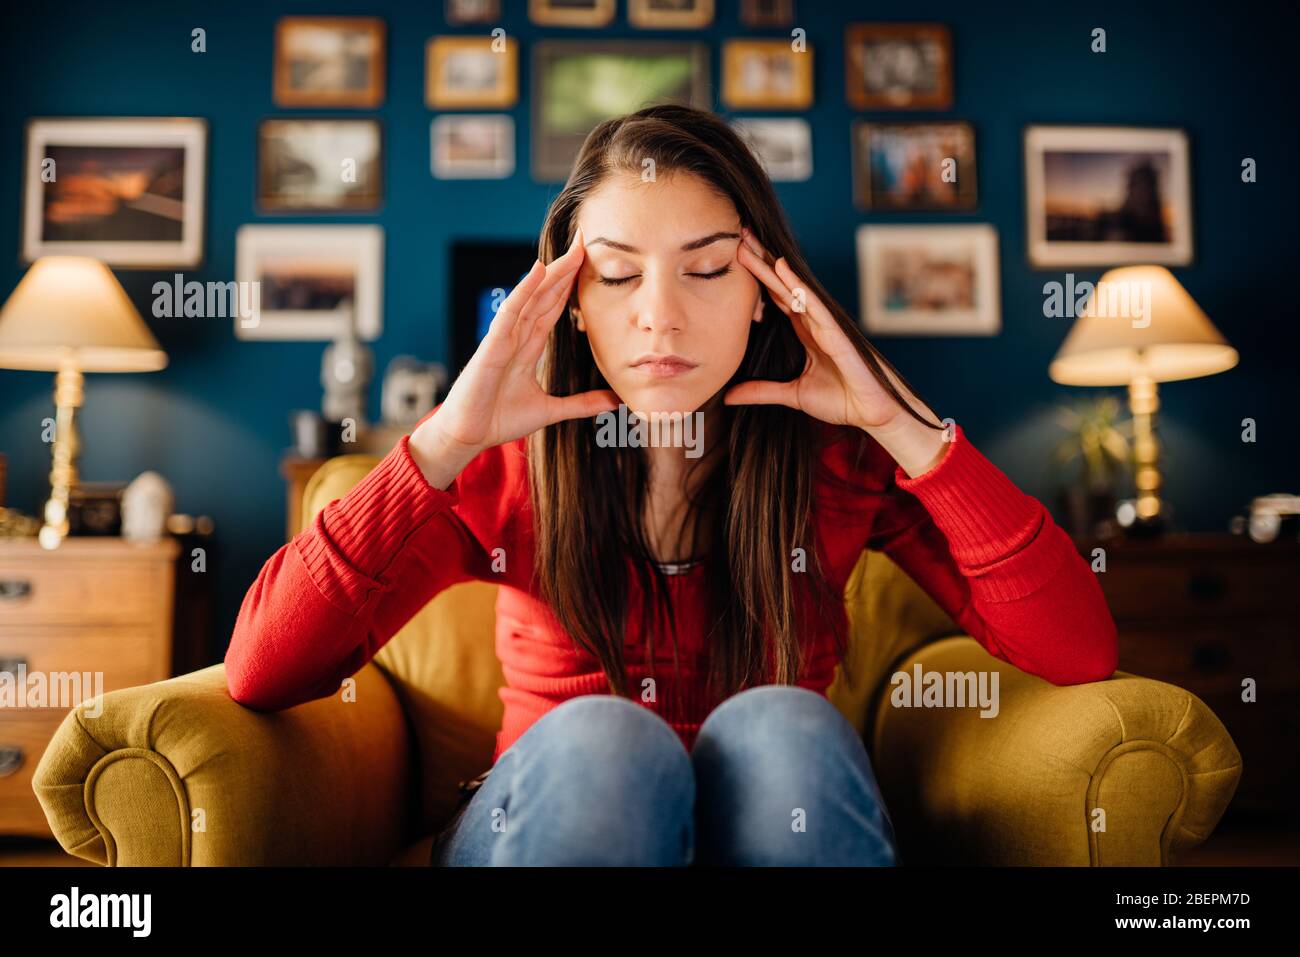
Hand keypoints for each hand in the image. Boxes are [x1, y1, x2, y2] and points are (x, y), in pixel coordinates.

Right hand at [411, 227, 619, 480]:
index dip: (571, 286)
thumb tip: (615, 401)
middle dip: (565, 269)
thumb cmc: (499, 419)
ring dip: (551, 272)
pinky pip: (510, 313)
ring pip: (531, 297)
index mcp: (529, 347)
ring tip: (571, 249)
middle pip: (545, 295)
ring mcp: (503, 338)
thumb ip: (581, 404)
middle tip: (585, 240)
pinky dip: (524, 291)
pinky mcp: (491, 346)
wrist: (468, 436)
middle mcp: (517, 336)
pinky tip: (537, 270)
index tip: (589, 264)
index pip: (554, 308)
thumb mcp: (551, 411)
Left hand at [727, 228, 947, 476]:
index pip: (776, 298)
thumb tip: (729, 396)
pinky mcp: (835, 332)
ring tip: (749, 242)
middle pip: (781, 285)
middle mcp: (813, 321)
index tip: (736, 257)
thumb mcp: (792, 395)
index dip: (758, 278)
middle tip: (739, 235)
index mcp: (804, 331)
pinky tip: (781, 267)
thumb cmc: (841, 400)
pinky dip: (797, 285)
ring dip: (770, 265)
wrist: (872, 412)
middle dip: (761, 261)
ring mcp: (824, 323)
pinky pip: (813, 304)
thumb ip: (761, 391)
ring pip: (792, 288)